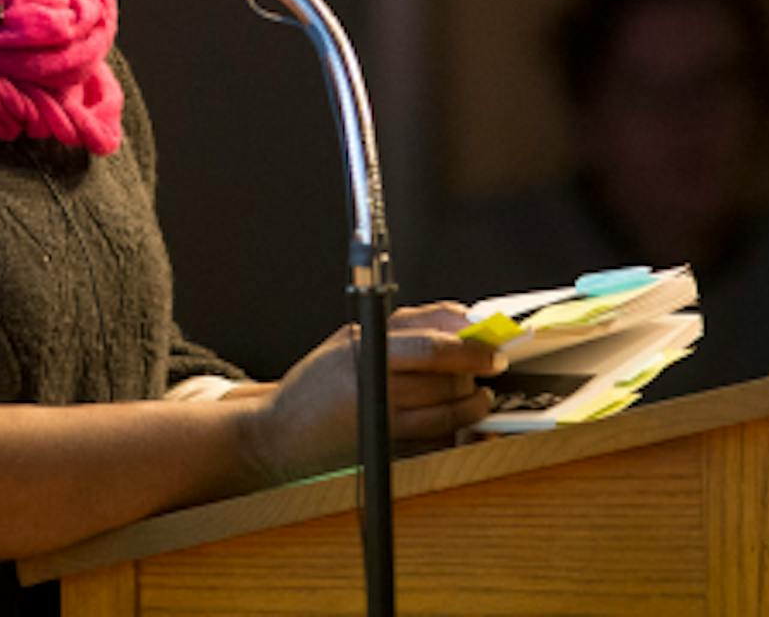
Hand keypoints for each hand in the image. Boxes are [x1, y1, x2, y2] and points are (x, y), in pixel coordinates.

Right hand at [239, 301, 501, 485]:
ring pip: (444, 414)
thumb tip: (460, 318)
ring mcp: (378, 422)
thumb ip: (405, 326)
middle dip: (476, 376)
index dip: (470, 349)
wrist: (276, 434)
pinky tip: (457, 424)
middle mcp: (372, 386)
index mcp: (365, 349)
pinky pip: (432, 440)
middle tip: (492, 370)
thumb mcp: (352, 338)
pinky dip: (453, 432)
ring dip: (472, 407)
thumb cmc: (317, 383)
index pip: (432, 347)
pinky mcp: (382, 450)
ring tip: (480, 400)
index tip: (492, 349)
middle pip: (444, 382)